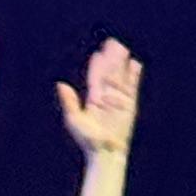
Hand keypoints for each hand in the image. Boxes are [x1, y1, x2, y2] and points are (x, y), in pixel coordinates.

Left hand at [58, 37, 140, 160]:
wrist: (105, 153)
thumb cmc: (88, 140)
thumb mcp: (74, 119)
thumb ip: (69, 101)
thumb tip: (61, 84)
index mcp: (93, 100)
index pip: (96, 78)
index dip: (96, 66)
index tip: (98, 54)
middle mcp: (107, 98)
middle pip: (109, 74)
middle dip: (111, 59)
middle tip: (113, 43)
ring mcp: (119, 101)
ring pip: (121, 77)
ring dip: (122, 64)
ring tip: (123, 49)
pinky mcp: (129, 106)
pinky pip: (132, 88)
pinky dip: (133, 76)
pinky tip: (135, 64)